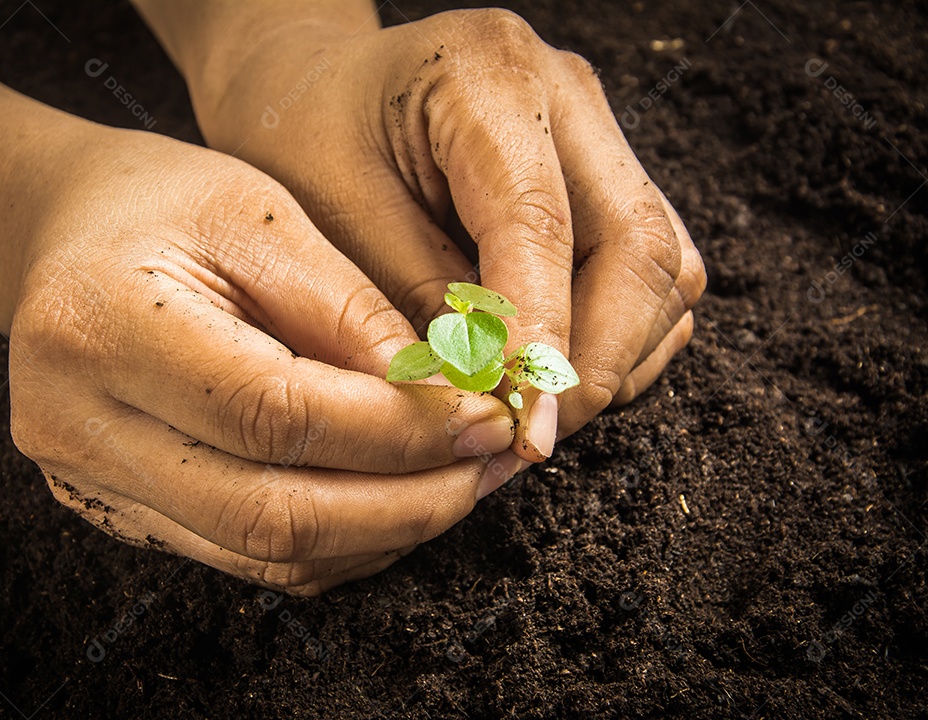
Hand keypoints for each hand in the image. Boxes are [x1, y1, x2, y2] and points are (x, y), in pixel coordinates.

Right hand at [9, 128, 518, 593]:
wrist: (64, 232)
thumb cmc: (161, 201)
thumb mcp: (263, 218)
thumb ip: (350, 314)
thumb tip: (444, 401)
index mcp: (103, 326)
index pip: (275, 414)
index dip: (397, 430)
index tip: (483, 417)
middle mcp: (73, 422)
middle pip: (268, 514)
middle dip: (403, 504)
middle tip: (486, 469)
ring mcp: (85, 479)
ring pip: (260, 554)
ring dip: (378, 532)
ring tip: (455, 484)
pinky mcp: (112, 506)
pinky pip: (242, 554)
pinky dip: (332, 540)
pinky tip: (389, 500)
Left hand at [161, 5, 705, 461]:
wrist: (309, 90)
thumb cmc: (301, 141)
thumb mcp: (329, 221)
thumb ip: (417, 306)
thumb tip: (492, 402)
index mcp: (486, 77)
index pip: (543, 226)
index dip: (541, 342)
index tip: (524, 430)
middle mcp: (566, 94)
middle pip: (642, 247)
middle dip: (596, 363)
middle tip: (531, 438)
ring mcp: (595, 133)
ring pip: (664, 266)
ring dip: (614, 356)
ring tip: (534, 410)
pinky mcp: (603, 176)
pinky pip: (651, 273)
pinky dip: (617, 336)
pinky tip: (550, 370)